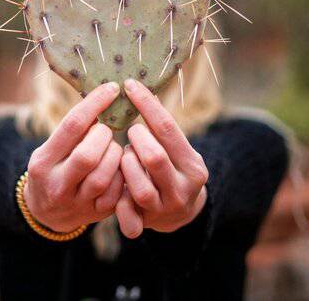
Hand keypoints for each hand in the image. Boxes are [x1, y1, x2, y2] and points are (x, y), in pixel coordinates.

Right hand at [24, 82, 124, 232]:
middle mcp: (56, 185)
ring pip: (104, 176)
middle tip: (106, 131)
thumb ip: (73, 131)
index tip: (112, 89)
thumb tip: (104, 96)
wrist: (46, 213)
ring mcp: (76, 203)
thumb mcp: (50, 149)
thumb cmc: (53, 169)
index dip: (95, 104)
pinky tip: (120, 166)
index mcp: (42, 162)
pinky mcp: (95, 214)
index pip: (72, 126)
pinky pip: (116, 193)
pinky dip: (123, 175)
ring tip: (113, 148)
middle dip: (104, 137)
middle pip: (87, 155)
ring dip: (115, 155)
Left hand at [115, 79, 208, 238]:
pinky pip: (128, 215)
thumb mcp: (176, 150)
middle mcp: (183, 188)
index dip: (146, 104)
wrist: (179, 212)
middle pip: (154, 157)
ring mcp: (165, 208)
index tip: (129, 85)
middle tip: (130, 132)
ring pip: (139, 187)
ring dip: (126, 167)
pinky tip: (116, 187)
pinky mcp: (147, 223)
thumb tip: (136, 87)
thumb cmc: (171, 167)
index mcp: (193, 165)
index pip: (167, 128)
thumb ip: (160, 130)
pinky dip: (119, 202)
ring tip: (125, 157)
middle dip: (136, 140)